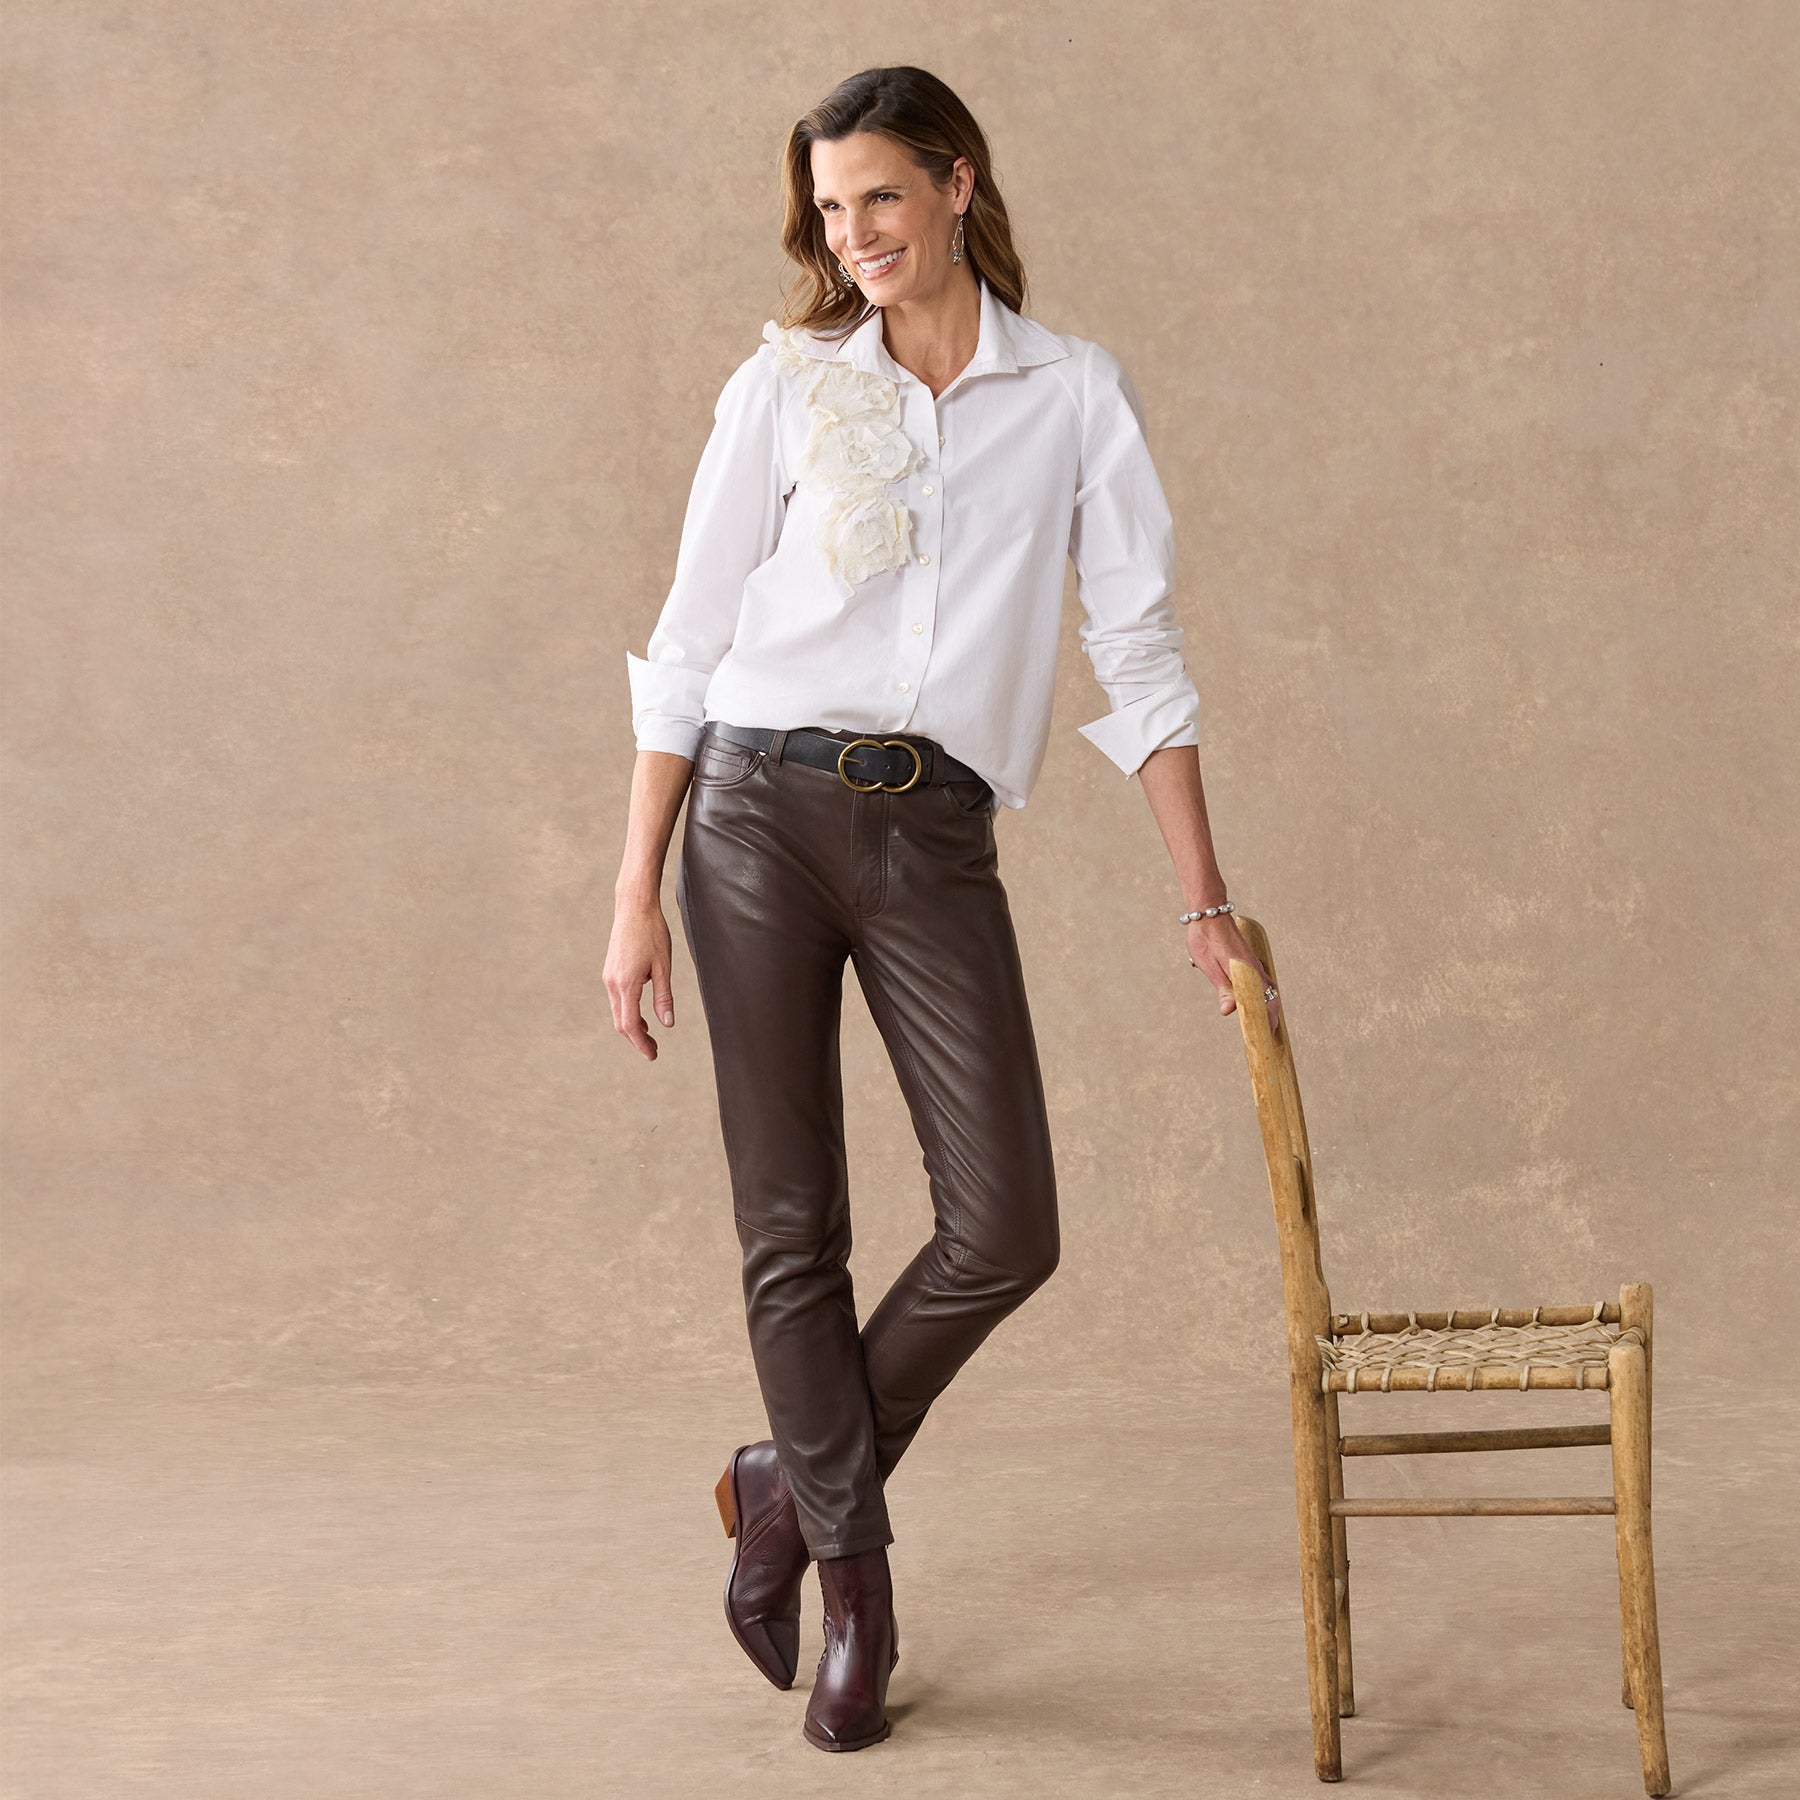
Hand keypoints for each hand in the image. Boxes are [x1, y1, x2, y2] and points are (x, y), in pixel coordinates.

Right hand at [605, 897, 675, 1061]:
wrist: (634, 907)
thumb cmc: (652, 933)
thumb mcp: (664, 967)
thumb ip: (664, 997)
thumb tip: (667, 1024)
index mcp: (626, 984)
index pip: (631, 1025)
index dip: (642, 1044)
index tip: (653, 1056)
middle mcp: (612, 983)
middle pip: (621, 1023)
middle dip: (637, 1040)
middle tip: (654, 1052)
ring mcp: (608, 977)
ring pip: (617, 1012)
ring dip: (632, 1027)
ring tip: (650, 1037)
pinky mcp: (610, 971)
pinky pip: (616, 999)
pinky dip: (628, 1012)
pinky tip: (642, 1015)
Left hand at [1186, 914, 1282, 1037]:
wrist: (1209, 914)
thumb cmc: (1206, 939)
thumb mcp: (1210, 967)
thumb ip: (1223, 989)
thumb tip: (1230, 1011)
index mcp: (1248, 973)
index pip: (1263, 1004)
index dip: (1265, 1023)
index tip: (1264, 1038)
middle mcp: (1257, 970)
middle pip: (1270, 1000)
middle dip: (1270, 1020)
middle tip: (1266, 1039)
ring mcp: (1255, 966)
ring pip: (1269, 992)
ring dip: (1269, 1009)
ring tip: (1267, 1027)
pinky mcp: (1251, 963)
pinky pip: (1264, 984)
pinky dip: (1265, 997)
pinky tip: (1261, 1003)